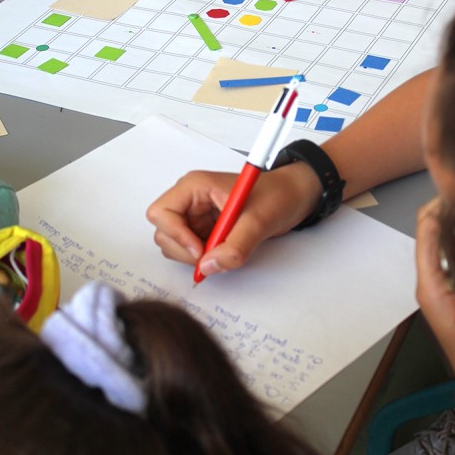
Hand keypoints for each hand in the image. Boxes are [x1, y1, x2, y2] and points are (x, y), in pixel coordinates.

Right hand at [146, 163, 320, 278]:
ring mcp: (195, 215)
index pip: (161, 213)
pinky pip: (189, 250)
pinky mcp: (203, 228)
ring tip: (221, 252)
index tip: (200, 250)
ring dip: (192, 256)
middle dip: (184, 250)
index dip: (176, 234)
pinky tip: (223, 252)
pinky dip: (202, 258)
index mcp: (195, 186)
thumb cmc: (277, 196)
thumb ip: (234, 247)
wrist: (293, 198)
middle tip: (211, 257)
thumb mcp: (258, 221)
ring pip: (173, 243)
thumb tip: (208, 267)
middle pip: (163, 231)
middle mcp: (189, 199)